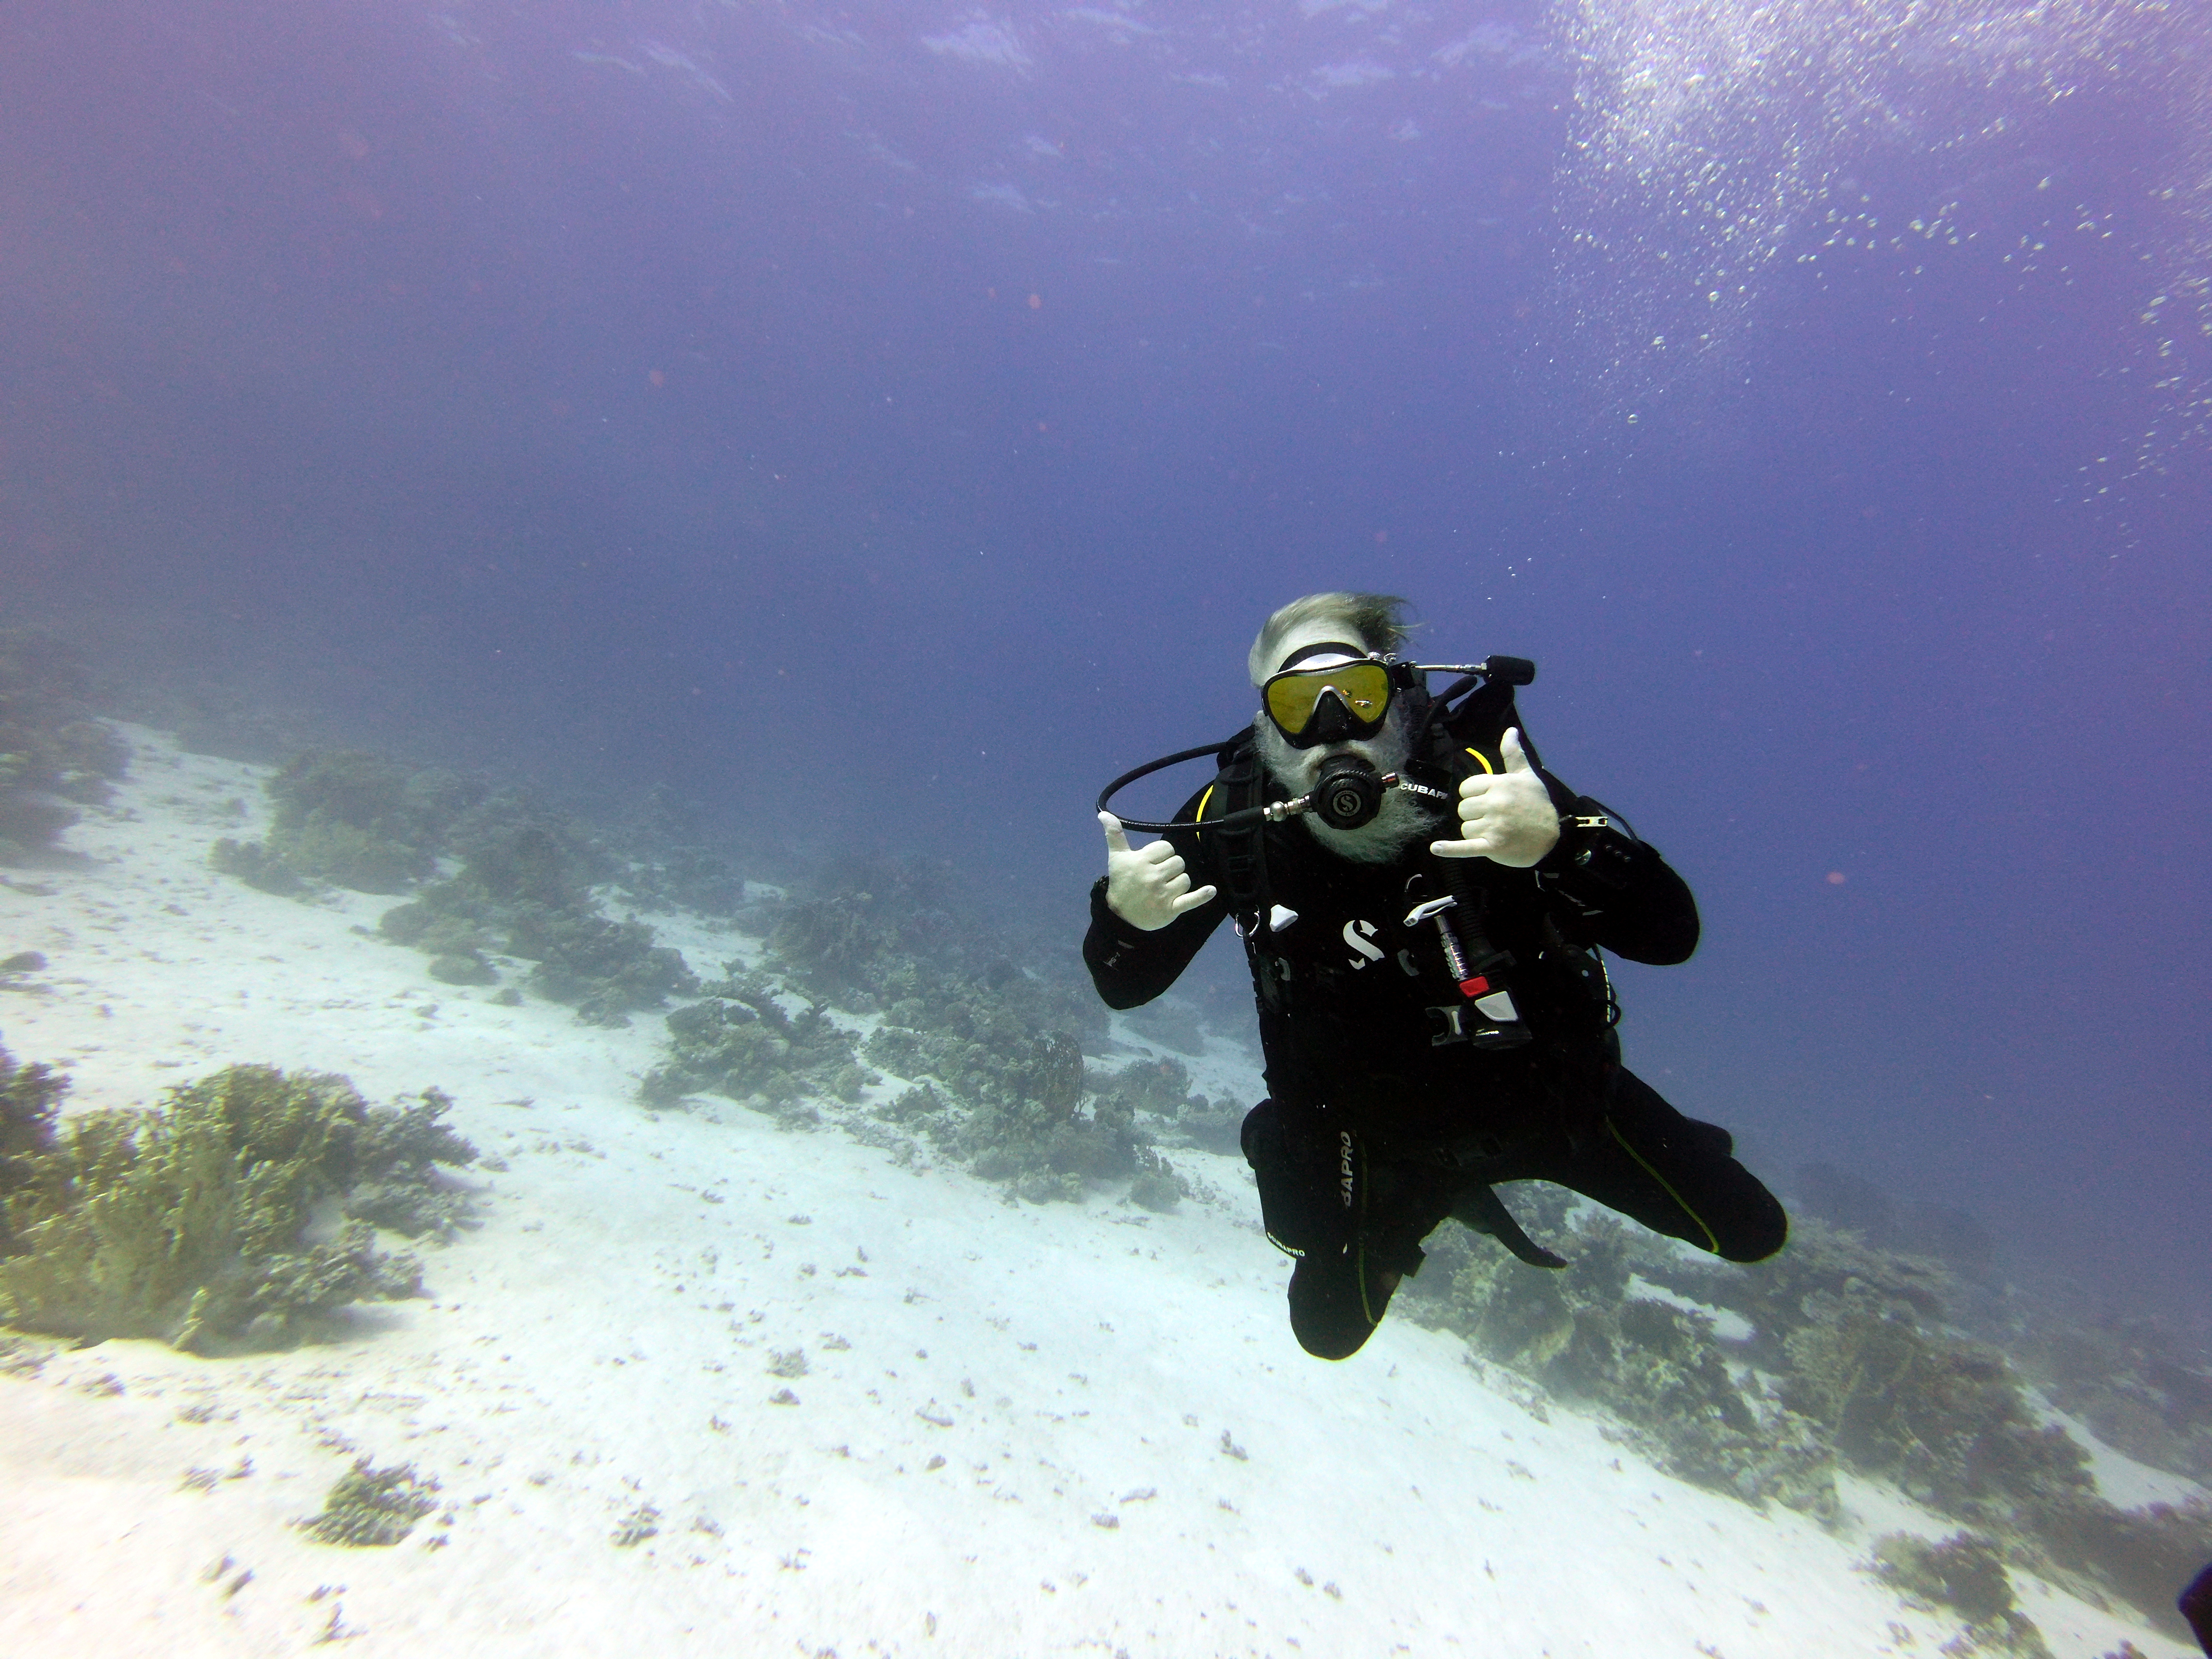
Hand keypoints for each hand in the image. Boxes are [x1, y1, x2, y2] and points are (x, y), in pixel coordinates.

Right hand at [1100, 812, 1216, 929]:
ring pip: (1185, 879)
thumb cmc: (1121, 883)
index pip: (1167, 848)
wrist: (1120, 916)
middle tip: (1157, 877)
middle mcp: (1153, 877)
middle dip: (1170, 868)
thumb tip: (1104, 814)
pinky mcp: (1171, 909)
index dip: (1162, 854)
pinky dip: (1202, 896)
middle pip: (1178, 862)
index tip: (1152, 863)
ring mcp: (1163, 894)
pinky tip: (1210, 890)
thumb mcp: (1117, 858)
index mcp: (1141, 861)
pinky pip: (1191, 900)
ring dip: (1178, 883)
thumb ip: (1114, 834)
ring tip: (1164, 889)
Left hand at [1429, 729, 1560, 866]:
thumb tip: (1510, 730)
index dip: (1474, 795)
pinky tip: (1436, 848)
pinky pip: (1465, 847)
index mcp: (1499, 784)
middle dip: (1474, 814)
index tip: (1489, 800)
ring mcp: (1493, 825)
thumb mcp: (1527, 776)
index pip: (1466, 788)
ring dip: (1476, 832)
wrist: (1552, 837)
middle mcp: (1495, 803)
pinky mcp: (1492, 846)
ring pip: (1465, 828)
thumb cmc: (1537, 804)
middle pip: (1463, 808)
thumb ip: (1513, 754)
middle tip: (1494, 818)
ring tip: (1495, 831)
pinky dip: (1450, 849)